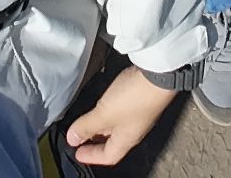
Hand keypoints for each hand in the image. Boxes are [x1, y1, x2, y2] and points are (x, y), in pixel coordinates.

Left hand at [62, 64, 182, 165]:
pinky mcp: (139, 97)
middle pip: (112, 142)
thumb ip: (87, 126)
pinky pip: (120, 111)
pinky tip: (103, 103)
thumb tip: (72, 139)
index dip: (91, 156)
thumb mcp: (104, 114)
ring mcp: (137, 114)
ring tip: (87, 120)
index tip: (77, 153)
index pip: (108, 156)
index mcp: (126, 140)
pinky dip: (108, 111)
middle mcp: (133, 130)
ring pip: (116, 126)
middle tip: (80, 137)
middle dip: (95, 141)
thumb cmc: (134, 99)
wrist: (158, 74)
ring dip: (101, 126)